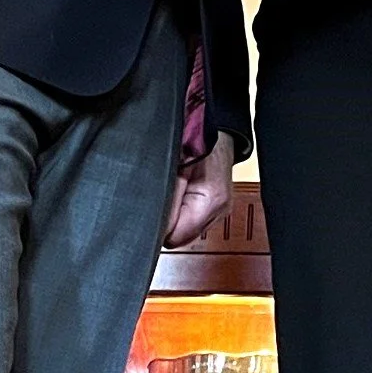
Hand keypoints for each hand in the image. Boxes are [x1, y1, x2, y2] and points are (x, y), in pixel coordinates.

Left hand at [164, 131, 234, 248]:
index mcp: (211, 201)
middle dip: (168, 223)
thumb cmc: (195, 143)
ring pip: (186, 232)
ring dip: (175, 219)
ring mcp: (220, 212)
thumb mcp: (173, 168)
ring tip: (174, 194)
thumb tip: (151, 226)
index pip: (175, 237)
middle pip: (181, 238)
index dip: (160, 225)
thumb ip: (164, 199)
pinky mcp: (217, 210)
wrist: (217, 134)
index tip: (154, 207)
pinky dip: (184, 214)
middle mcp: (219, 211)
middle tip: (163, 198)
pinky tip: (182, 197)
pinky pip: (193, 223)